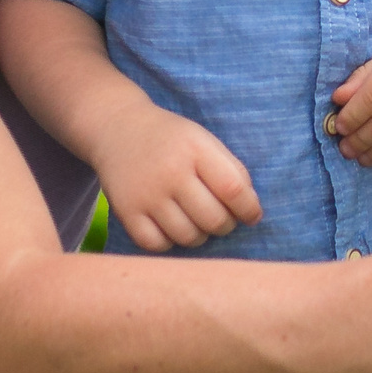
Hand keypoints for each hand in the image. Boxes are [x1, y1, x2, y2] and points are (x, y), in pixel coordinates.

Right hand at [87, 107, 262, 252]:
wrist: (119, 128)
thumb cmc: (172, 139)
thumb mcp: (203, 140)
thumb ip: (230, 170)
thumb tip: (250, 211)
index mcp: (195, 149)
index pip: (233, 189)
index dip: (249, 209)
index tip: (252, 215)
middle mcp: (171, 172)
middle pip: (213, 219)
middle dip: (226, 225)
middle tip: (221, 218)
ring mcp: (147, 194)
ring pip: (189, 237)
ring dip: (200, 235)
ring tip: (197, 221)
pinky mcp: (127, 211)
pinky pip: (159, 245)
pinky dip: (171, 241)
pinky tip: (172, 226)